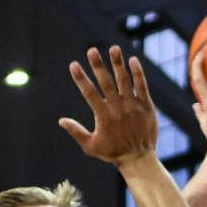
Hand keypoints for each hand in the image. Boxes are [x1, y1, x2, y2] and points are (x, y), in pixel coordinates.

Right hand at [57, 46, 158, 164]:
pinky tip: (133, 60)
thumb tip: (61, 120)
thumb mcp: (91, 146)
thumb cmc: (113, 153)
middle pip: (106, 82)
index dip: (80, 78)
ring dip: (118, 63)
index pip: (89, 92)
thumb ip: (76, 131)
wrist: (138, 159)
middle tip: (91, 50)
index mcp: (103, 116)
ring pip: (124, 80)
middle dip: (98, 65)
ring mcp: (133, 105)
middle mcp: (117, 108)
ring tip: (114, 48)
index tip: (73, 64)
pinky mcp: (146, 106)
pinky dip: (138, 73)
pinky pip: (141, 86)